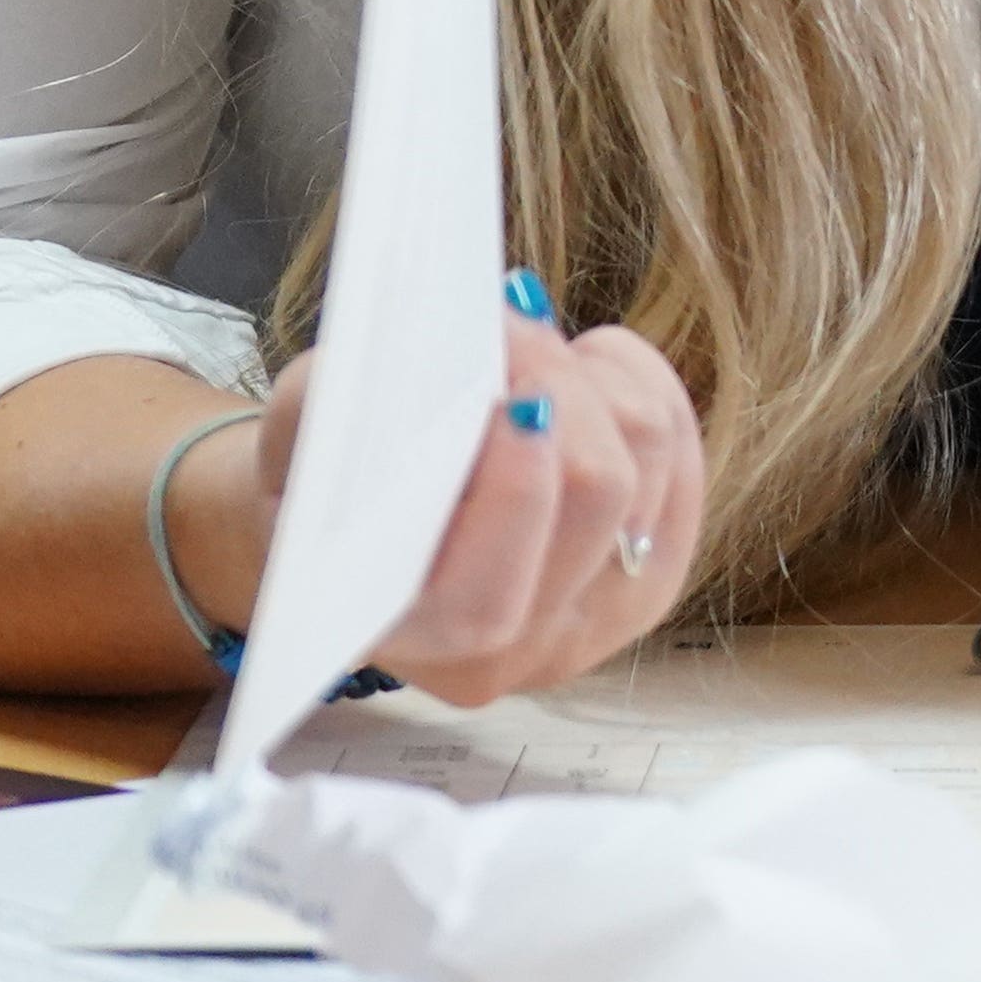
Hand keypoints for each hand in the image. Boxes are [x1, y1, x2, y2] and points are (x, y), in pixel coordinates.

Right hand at [228, 300, 709, 708]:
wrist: (358, 528)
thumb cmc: (322, 475)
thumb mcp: (298, 435)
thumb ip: (341, 402)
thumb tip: (455, 345)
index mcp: (407, 639)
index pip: (486, 595)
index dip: (514, 487)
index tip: (508, 393)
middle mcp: (512, 654)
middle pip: (594, 500)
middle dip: (560, 387)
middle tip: (512, 327)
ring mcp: (595, 625)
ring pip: (650, 467)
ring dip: (599, 383)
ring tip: (533, 352)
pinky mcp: (654, 579)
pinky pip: (683, 463)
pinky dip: (643, 394)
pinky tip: (588, 372)